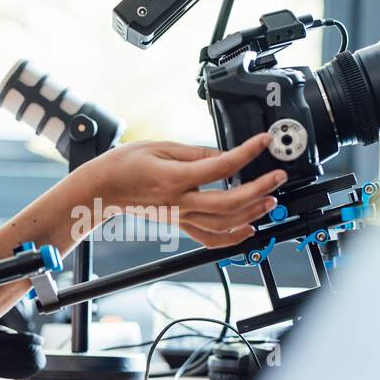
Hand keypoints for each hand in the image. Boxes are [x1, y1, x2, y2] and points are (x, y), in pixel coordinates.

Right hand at [87, 133, 287, 246]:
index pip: (221, 165)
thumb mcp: (160, 146)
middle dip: (259, 189)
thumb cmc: (124, 165)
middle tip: (277, 176)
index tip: (264, 141)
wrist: (102, 189)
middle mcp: (181, 201)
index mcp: (175, 178)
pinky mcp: (179, 224)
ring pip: (224, 223)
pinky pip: (210, 238)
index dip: (247, 152)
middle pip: (229, 202)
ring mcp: (181, 216)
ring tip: (270, 199)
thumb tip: (224, 152)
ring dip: (252, 213)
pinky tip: (249, 229)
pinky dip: (233, 237)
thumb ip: (195, 152)